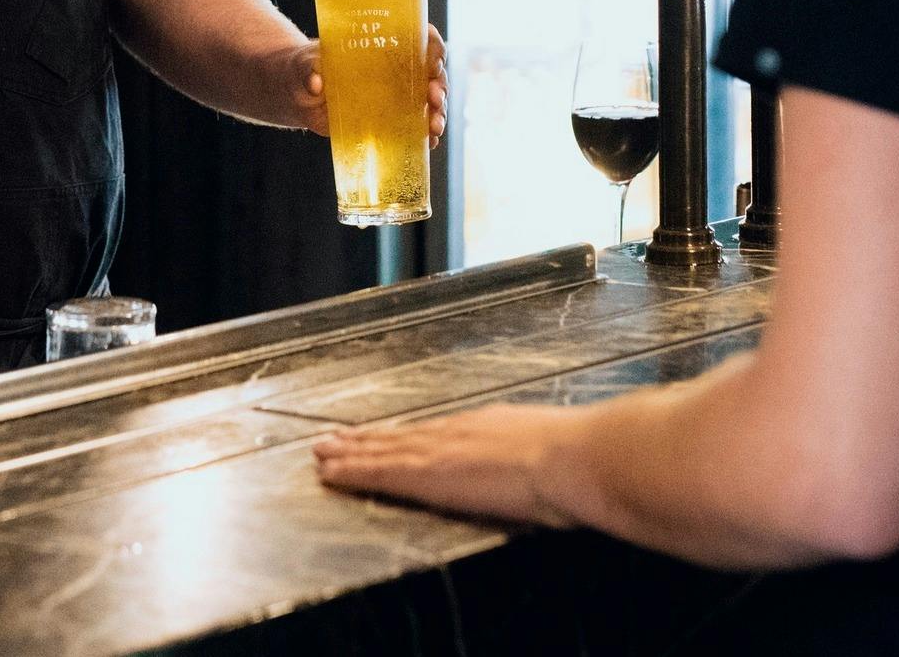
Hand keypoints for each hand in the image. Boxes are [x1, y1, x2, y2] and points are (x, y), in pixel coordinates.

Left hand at [285, 24, 449, 142]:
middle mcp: (397, 67)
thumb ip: (309, 69)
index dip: (433, 46)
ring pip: (429, 101)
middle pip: (431, 72)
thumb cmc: (305, 68)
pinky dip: (427, 134)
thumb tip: (316, 83)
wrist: (298, 93)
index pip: (420, 37)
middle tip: (433, 97)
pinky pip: (416, 125)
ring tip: (435, 127)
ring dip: (438, 113)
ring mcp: (396, 95)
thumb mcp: (306, 63)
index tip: (433, 59)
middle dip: (439, 85)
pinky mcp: (390, 119)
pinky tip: (430, 142)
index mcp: (384, 43)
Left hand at [312, 404, 583, 526]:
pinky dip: (351, 470)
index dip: (407, 434)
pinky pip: (378, 471)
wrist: (571, 458)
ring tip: (322, 452)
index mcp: (488, 427)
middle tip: (333, 439)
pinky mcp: (425, 473)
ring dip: (349, 452)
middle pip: (401, 436)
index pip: (435, 432)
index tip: (386, 434)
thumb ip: (539, 459)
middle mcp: (456, 431)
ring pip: (382, 450)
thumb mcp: (553, 450)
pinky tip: (329, 473)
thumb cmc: (576, 461)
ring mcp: (438, 450)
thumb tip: (551, 470)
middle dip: (366, 438)